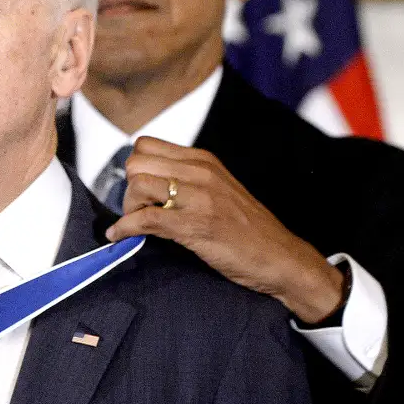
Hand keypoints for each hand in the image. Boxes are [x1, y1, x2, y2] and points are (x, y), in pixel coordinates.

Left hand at [105, 137, 343, 323]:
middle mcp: (200, 172)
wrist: (281, 257)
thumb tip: (146, 184)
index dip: (135, 169)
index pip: (146, 145)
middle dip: (127, 188)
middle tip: (137, 210)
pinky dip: (126, 228)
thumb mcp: (218, 189)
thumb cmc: (247, 228)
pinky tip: (121, 236)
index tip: (139, 191)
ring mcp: (199, 198)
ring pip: (138, 185)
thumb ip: (187, 180)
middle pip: (136, 163)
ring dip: (128, 208)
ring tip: (137, 224)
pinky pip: (146, 219)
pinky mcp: (196, 225)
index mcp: (203, 160)